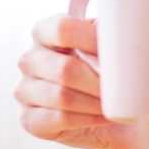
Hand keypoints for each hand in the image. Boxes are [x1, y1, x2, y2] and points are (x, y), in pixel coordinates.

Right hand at [15, 12, 148, 148]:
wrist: (108, 112)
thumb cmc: (106, 73)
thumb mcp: (108, 48)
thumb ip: (109, 36)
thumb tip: (122, 32)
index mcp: (45, 33)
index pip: (61, 29)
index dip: (92, 40)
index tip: (117, 54)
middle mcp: (30, 60)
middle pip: (64, 68)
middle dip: (99, 82)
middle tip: (121, 89)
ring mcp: (25, 90)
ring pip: (62, 96)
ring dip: (95, 103)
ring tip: (115, 105)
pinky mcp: (30, 120)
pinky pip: (59, 119)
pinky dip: (88, 119)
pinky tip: (103, 117)